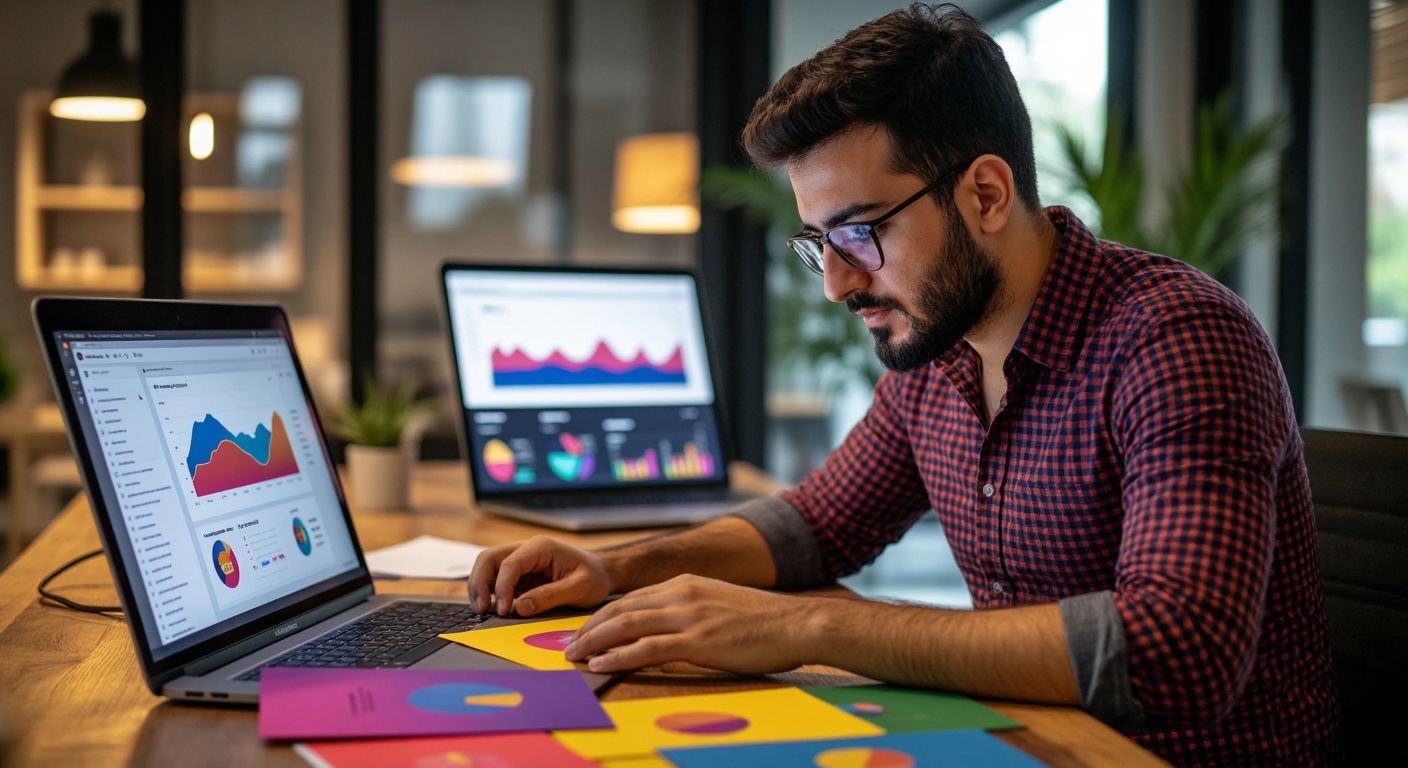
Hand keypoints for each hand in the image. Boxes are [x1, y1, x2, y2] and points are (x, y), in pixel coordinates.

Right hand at [467, 536, 612, 615]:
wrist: (602, 573)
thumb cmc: (595, 577)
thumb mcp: (580, 588)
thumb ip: (550, 596)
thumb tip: (520, 607)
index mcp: (542, 547)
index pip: (511, 563)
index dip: (502, 587)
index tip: (504, 609)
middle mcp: (527, 549)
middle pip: (489, 558)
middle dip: (480, 583)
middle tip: (480, 609)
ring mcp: (521, 560)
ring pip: (487, 566)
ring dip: (479, 586)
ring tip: (481, 609)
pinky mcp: (519, 574)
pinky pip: (495, 578)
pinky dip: (488, 591)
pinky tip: (490, 608)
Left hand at [563, 574, 817, 674]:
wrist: (797, 623)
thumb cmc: (764, 621)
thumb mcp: (720, 604)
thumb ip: (693, 609)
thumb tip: (670, 627)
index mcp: (686, 583)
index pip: (632, 598)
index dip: (603, 615)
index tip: (583, 630)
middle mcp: (682, 593)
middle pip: (621, 608)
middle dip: (589, 627)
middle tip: (567, 645)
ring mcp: (690, 615)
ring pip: (627, 624)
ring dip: (594, 641)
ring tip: (573, 656)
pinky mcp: (699, 640)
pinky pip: (648, 648)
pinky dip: (620, 655)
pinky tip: (601, 664)